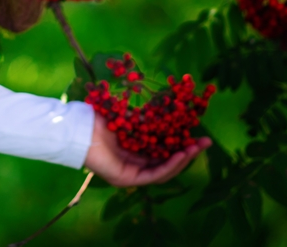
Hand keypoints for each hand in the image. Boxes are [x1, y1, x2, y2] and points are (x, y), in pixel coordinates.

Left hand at [82, 112, 210, 186]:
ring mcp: (131, 175)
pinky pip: (153, 175)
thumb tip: (169, 107)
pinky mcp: (126, 179)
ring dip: (182, 160)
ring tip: (195, 148)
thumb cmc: (101, 119)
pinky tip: (180, 155)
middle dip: (189, 153)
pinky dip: (169, 165)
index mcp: (136, 152)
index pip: (164, 153)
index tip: (198, 135)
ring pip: (163, 171)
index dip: (182, 146)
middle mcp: (135, 166)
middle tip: (206, 142)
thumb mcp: (131, 119)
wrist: (80, 126)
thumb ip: (148, 120)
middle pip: (168, 163)